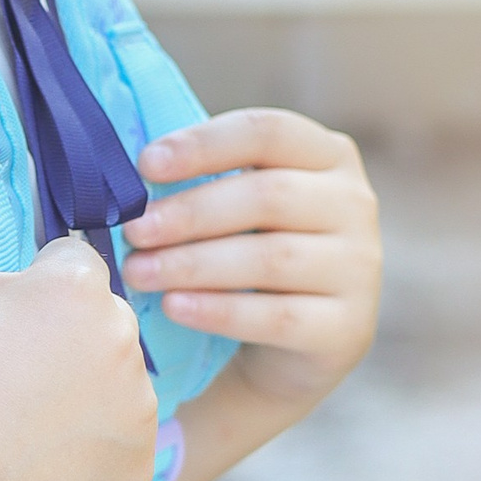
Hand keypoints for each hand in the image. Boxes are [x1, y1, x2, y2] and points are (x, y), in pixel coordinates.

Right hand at [0, 238, 157, 480]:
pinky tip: (34, 465)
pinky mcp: (136, 473)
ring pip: (112, 387)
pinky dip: (85, 454)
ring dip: (78, 395)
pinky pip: (115, 448)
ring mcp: (137, 415)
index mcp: (77, 290)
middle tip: (1, 375)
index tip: (1, 315)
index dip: (30, 282)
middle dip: (60, 336)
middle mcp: (124, 345)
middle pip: (97, 323)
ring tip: (15, 427)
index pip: (69, 259)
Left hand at [122, 111, 380, 427]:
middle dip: (190, 213)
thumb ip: (204, 179)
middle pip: (269, 196)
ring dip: (194, 263)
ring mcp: (360, 268)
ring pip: (272, 257)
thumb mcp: (237, 208)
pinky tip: (174, 307)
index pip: (268, 131)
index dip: (204, 144)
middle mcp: (355, 204)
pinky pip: (279, 316)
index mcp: (328, 155)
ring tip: (139, 272)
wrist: (290, 348)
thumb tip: (120, 169)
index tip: (145, 165)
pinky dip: (220, 310)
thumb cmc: (249, 257)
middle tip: (133, 230)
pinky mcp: (348, 327)